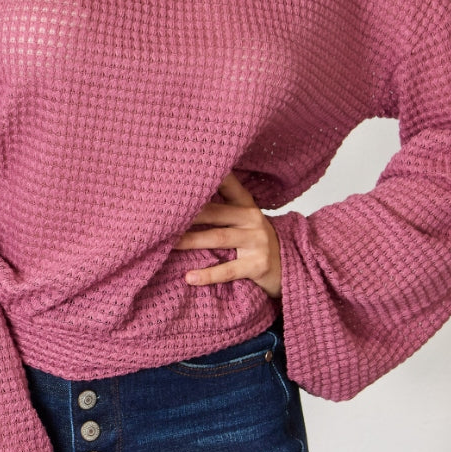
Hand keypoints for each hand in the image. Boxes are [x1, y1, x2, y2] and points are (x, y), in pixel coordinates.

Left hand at [171, 170, 282, 297]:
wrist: (289, 266)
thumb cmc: (255, 240)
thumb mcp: (244, 217)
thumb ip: (222, 204)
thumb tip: (185, 191)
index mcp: (246, 204)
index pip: (226, 184)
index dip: (207, 177)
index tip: (181, 174)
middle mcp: (252, 218)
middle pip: (214, 212)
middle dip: (187, 214)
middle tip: (161, 214)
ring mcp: (257, 241)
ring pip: (218, 238)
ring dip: (191, 240)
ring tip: (168, 243)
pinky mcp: (258, 265)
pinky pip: (229, 270)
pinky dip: (208, 274)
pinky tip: (189, 277)